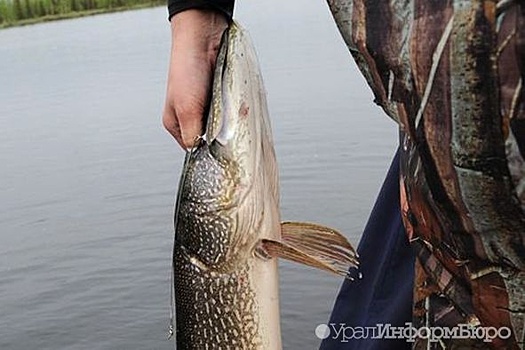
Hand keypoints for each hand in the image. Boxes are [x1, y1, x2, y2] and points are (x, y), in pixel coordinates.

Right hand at [163, 9, 228, 148]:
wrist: (204, 36)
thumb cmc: (187, 69)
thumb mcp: (187, 109)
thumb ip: (193, 134)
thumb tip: (202, 155)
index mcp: (177, 124)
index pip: (194, 149)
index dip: (208, 152)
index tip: (222, 151)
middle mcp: (192, 117)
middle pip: (211, 137)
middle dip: (223, 135)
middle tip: (231, 129)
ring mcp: (208, 107)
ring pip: (224, 125)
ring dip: (232, 121)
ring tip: (235, 113)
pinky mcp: (222, 97)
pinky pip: (233, 110)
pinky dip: (237, 109)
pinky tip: (240, 105)